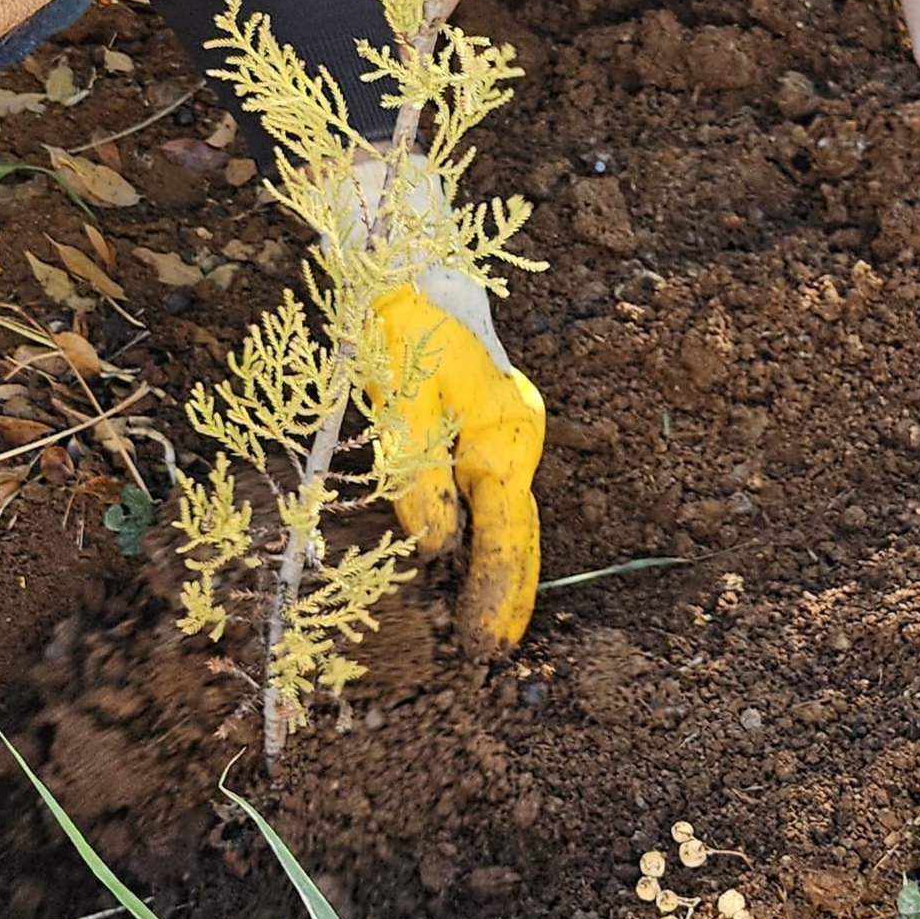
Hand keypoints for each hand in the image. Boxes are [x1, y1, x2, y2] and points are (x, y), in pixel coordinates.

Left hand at [362, 280, 545, 645]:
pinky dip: (486, 536)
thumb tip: (434, 552)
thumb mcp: (400, 405)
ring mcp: (505, 433)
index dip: (494, 592)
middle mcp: (516, 439)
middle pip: (519, 533)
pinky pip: (491, 496)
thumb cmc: (403, 327)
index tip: (484, 642)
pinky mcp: (485, 427)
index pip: (504, 533)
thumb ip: (417, 480)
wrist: (408, 264)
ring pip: (509, 517)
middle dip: (508, 594)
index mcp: (505, 436)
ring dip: (500, 571)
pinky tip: (472, 567)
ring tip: (490, 626)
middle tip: (494, 654)